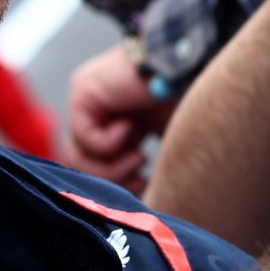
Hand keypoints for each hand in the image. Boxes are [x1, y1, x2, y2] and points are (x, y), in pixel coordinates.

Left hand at [61, 43, 175, 193]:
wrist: (189, 66)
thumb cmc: (192, 101)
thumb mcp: (169, 142)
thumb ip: (152, 167)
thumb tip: (149, 204)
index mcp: (119, 124)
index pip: (97, 165)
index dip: (118, 183)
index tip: (146, 185)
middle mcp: (100, 112)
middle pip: (84, 164)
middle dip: (114, 181)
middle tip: (141, 182)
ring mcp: (88, 102)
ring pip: (77, 155)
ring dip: (111, 167)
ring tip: (140, 157)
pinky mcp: (82, 93)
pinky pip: (84, 135)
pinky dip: (110, 142)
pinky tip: (131, 127)